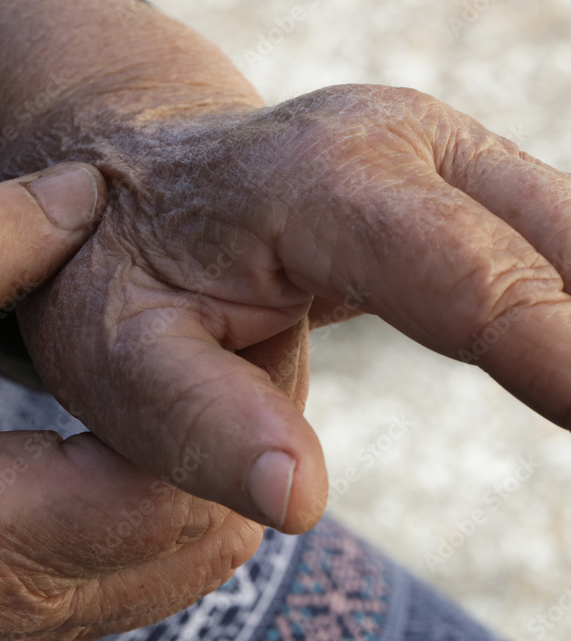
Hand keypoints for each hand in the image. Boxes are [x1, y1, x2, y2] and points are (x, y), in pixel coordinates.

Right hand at [0, 164, 259, 640]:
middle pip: (205, 544)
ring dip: (185, 468)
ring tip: (155, 373)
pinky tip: (101, 431)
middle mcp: (12, 623)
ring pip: (170, 567)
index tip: (222, 311)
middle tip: (206, 335)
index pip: (187, 495)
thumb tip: (79, 198)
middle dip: (230, 436)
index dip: (236, 396)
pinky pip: (115, 577)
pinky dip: (139, 501)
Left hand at [18, 84, 570, 531]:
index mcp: (311, 186)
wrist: (128, 188)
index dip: (552, 345)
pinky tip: (563, 358)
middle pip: (547, 244)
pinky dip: (569, 298)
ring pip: (564, 234)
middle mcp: (392, 142)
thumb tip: (296, 498)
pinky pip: (546, 237)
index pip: (459, 272)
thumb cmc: (115, 275)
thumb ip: (196, 421)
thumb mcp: (117, 354)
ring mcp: (432, 148)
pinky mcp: (453, 175)